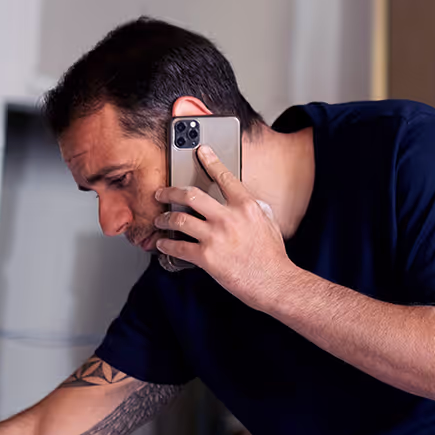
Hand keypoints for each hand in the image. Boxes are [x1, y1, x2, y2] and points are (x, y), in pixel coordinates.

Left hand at [153, 145, 292, 309]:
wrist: (275, 282)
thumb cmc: (272, 256)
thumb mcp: (269, 223)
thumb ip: (254, 209)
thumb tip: (246, 201)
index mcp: (246, 206)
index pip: (224, 177)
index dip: (210, 161)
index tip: (201, 151)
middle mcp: (229, 218)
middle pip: (191, 195)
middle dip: (170, 192)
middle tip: (161, 193)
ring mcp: (216, 237)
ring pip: (179, 220)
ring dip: (164, 219)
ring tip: (160, 220)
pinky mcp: (206, 258)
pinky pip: (178, 247)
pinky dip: (166, 245)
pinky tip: (162, 244)